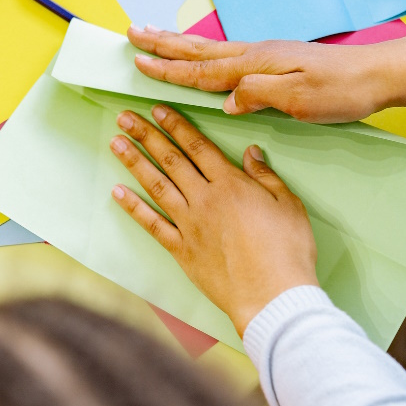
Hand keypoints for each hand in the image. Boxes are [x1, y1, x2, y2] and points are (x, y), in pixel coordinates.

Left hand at [109, 105, 318, 334]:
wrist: (272, 295)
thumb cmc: (287, 251)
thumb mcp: (289, 205)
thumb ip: (266, 177)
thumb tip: (251, 152)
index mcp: (231, 184)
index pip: (197, 146)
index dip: (176, 125)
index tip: (158, 110)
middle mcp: (204, 200)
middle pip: (171, 160)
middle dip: (147, 135)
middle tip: (125, 118)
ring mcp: (189, 225)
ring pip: (156, 186)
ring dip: (134, 162)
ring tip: (116, 143)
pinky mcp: (182, 251)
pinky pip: (152, 225)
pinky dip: (133, 208)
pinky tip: (118, 192)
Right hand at [128, 25, 405, 122]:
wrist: (377, 74)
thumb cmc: (341, 90)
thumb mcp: (299, 99)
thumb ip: (258, 95)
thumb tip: (224, 101)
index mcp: (256, 65)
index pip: (202, 70)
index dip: (169, 69)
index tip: (139, 62)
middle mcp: (256, 55)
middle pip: (199, 51)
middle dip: (164, 45)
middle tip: (133, 34)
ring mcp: (265, 56)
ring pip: (211, 50)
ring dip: (179, 45)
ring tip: (155, 37)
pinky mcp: (275, 62)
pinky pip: (227, 56)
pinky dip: (204, 55)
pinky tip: (202, 56)